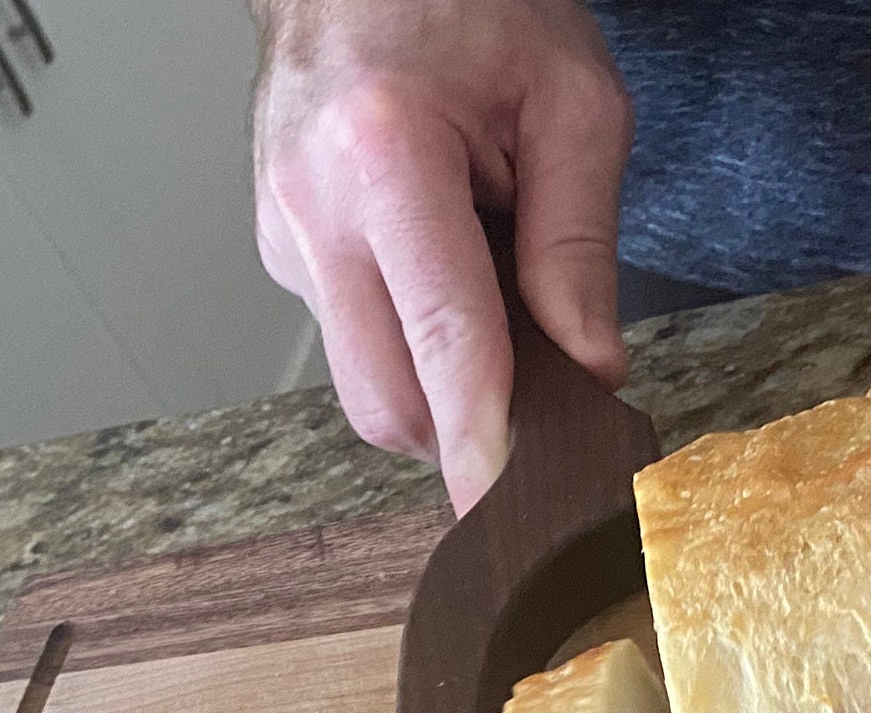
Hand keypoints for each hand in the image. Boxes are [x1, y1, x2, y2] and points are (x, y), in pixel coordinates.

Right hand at [251, 0, 631, 510]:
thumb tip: (591, 361)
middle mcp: (314, 205)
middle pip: (386, 398)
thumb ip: (582, 239)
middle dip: (463, 429)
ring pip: (362, 386)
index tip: (500, 504)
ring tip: (486, 302)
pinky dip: (405, 342)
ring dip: (434, 387)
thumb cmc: (467, 3)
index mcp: (384, 154)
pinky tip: (437, 275)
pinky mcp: (280, 252)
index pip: (442, 336)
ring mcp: (284, 235)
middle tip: (539, 405)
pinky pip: (350, 341)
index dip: (480, 435)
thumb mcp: (572, 98)